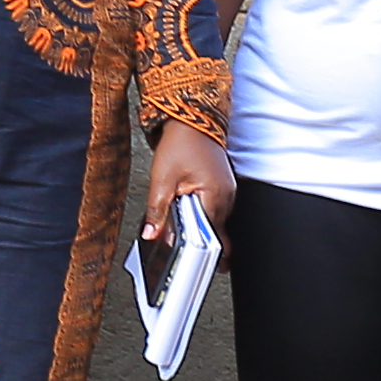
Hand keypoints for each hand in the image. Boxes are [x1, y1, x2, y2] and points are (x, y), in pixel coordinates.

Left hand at [140, 120, 234, 252]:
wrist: (191, 120)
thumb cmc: (181, 143)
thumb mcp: (162, 179)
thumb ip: (158, 211)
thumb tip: (153, 234)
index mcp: (215, 197)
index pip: (212, 236)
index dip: (199, 250)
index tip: (190, 260)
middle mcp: (227, 196)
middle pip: (213, 230)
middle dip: (198, 239)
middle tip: (181, 240)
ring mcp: (227, 191)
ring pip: (214, 219)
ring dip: (199, 224)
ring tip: (183, 219)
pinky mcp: (223, 186)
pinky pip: (214, 207)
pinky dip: (202, 211)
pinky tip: (188, 208)